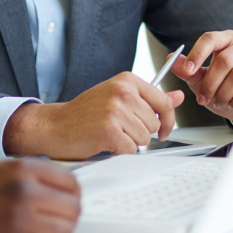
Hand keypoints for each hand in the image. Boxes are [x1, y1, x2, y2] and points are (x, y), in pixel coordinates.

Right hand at [0, 158, 80, 232]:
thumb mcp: (4, 168)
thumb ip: (36, 174)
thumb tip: (69, 188)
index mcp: (24, 169)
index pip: (71, 183)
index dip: (72, 194)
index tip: (67, 200)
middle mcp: (25, 193)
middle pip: (73, 209)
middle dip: (68, 215)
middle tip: (57, 219)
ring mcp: (20, 222)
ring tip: (43, 231)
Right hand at [2, 73, 183, 159]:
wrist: (54, 125)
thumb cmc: (84, 113)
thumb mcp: (118, 98)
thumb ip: (150, 98)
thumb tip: (178, 97)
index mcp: (127, 80)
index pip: (164, 102)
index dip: (169, 120)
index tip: (165, 130)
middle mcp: (122, 92)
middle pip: (154, 123)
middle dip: (141, 132)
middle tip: (119, 130)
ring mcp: (115, 110)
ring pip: (144, 138)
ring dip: (129, 143)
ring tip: (110, 135)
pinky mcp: (109, 130)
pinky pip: (130, 149)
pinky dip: (119, 152)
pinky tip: (104, 143)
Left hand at [173, 30, 232, 121]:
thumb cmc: (224, 89)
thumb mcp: (202, 80)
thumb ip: (188, 70)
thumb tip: (171, 58)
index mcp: (228, 39)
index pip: (211, 38)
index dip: (197, 54)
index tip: (187, 71)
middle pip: (224, 59)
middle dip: (210, 83)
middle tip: (202, 98)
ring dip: (223, 94)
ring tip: (219, 101)